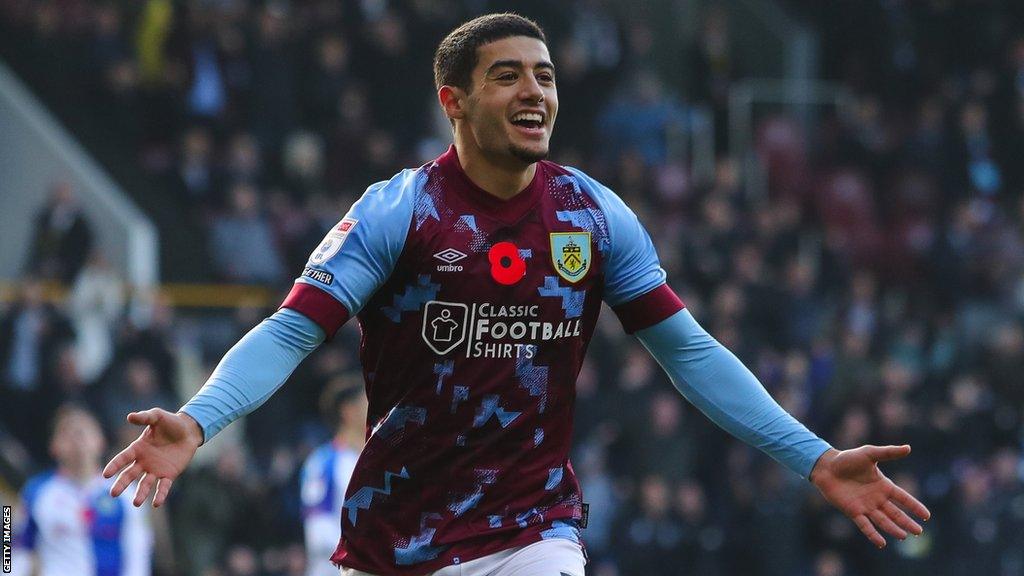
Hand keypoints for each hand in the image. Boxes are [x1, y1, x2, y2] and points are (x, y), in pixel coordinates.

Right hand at [103, 409, 203, 506]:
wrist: (189, 430)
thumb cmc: (170, 422)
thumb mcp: (157, 416)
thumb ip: (144, 417)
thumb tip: (129, 416)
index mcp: (137, 448)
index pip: (122, 459)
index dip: (114, 466)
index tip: (105, 474)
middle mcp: (144, 462)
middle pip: (129, 475)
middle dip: (122, 484)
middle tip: (113, 493)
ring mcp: (156, 469)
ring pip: (145, 484)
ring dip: (140, 493)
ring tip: (136, 503)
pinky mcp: (169, 474)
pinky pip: (163, 486)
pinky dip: (160, 494)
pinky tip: (156, 503)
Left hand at [810, 445, 930, 548]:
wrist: (826, 466)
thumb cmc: (847, 459)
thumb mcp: (869, 453)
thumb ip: (888, 452)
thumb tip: (908, 448)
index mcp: (883, 485)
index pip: (903, 498)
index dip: (914, 506)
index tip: (926, 516)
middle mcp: (876, 498)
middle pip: (895, 513)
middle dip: (907, 522)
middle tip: (918, 532)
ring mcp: (865, 506)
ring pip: (882, 521)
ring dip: (893, 529)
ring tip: (903, 536)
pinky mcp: (853, 511)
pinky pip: (865, 525)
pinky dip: (872, 534)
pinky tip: (882, 543)